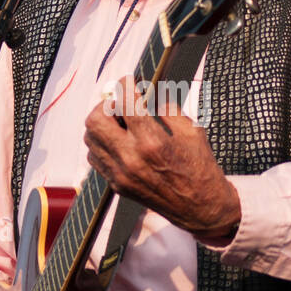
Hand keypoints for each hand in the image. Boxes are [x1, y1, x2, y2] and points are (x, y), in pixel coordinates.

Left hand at [83, 76, 240, 242]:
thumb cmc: (200, 168)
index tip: (130, 82)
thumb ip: (166, 106)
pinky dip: (102, 144)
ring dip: (102, 124)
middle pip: (95, 119)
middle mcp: (131, 158)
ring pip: (90, 138)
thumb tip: (149, 87)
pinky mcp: (117, 185)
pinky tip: (119, 142)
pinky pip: (95, 158)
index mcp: (152, 142)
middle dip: (106, 105)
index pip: (125, 102)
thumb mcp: (191, 130)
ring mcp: (121, 174)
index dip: (125, 84)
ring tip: (120, 123)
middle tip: (121, 104)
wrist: (200, 208)